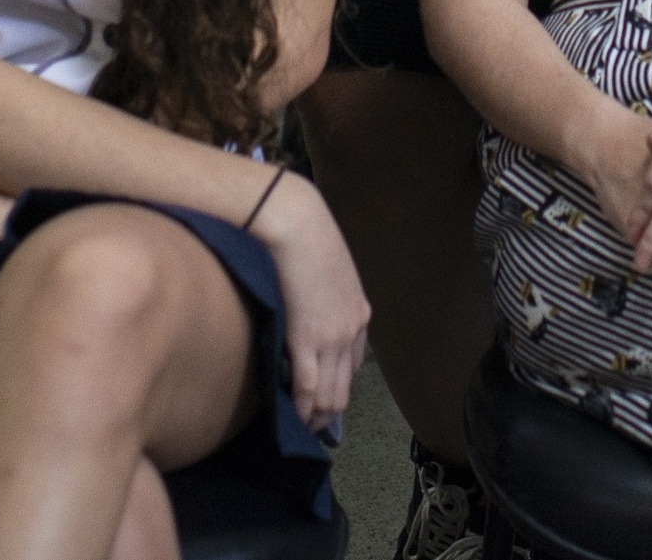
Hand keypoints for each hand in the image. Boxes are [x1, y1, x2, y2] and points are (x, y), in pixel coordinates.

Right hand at [249, 171, 369, 435]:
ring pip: (330, 395)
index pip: (353, 365)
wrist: (298, 224)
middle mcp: (352, 331)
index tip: (322, 399)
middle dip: (329, 413)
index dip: (337, 386)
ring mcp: (333, 337)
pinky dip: (301, 408)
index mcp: (359, 314)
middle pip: (345, 387)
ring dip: (316, 417)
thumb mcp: (328, 270)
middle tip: (310, 427)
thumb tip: (308, 310)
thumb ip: (325, 296)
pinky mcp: (308, 339)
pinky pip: (308, 387)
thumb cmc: (306, 237)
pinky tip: (292, 418)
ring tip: (300, 429)